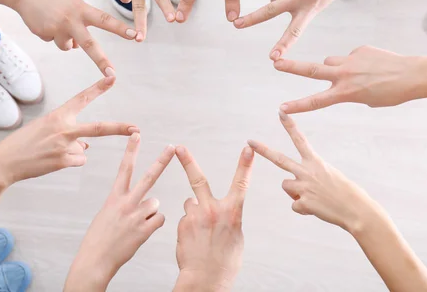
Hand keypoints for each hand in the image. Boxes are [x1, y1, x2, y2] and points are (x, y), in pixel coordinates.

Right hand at [0, 77, 137, 186]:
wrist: (5, 162)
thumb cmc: (25, 143)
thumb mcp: (45, 129)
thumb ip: (68, 133)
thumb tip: (87, 147)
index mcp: (58, 115)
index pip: (82, 98)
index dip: (99, 87)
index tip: (113, 77)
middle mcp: (64, 128)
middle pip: (98, 128)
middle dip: (119, 128)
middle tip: (136, 128)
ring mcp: (64, 146)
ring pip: (84, 149)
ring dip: (72, 152)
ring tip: (50, 152)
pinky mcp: (63, 161)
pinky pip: (78, 160)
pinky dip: (69, 162)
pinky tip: (51, 161)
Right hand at [13, 0, 136, 75]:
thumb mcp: (72, 4)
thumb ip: (80, 23)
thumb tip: (78, 47)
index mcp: (82, 9)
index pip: (106, 20)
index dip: (121, 29)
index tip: (135, 36)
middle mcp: (71, 20)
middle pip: (90, 45)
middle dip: (101, 61)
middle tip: (112, 74)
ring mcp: (57, 28)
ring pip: (68, 47)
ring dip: (65, 40)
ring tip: (54, 21)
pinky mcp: (44, 34)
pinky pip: (52, 41)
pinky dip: (50, 34)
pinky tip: (43, 21)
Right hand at [65, 134, 173, 290]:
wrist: (95, 260)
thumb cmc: (99, 239)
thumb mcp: (106, 214)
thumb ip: (124, 204)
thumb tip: (144, 202)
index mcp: (114, 197)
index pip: (124, 168)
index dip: (131, 150)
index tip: (136, 134)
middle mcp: (126, 203)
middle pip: (149, 177)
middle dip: (162, 160)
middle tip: (172, 147)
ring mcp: (136, 215)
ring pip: (155, 204)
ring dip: (150, 213)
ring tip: (136, 224)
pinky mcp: (144, 229)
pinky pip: (159, 219)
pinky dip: (153, 225)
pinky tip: (141, 232)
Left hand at [173, 146, 253, 291]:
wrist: (206, 279)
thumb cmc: (225, 262)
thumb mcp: (236, 236)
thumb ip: (229, 218)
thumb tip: (223, 210)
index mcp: (232, 212)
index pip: (241, 183)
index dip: (246, 164)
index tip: (248, 148)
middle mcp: (213, 210)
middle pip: (198, 179)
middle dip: (188, 161)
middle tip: (179, 148)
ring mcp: (195, 217)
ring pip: (191, 204)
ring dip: (194, 211)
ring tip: (200, 232)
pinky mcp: (182, 225)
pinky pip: (186, 218)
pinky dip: (189, 226)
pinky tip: (193, 240)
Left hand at [248, 112, 373, 233]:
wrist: (356, 210)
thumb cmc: (344, 192)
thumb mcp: (329, 175)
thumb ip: (309, 175)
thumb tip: (295, 186)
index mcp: (315, 162)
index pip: (300, 140)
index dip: (289, 126)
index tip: (281, 112)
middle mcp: (307, 171)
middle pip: (279, 159)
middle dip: (263, 150)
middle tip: (250, 141)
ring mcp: (304, 187)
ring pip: (286, 186)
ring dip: (295, 192)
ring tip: (314, 197)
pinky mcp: (303, 203)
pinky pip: (295, 205)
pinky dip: (304, 209)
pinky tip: (317, 208)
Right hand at [275, 46, 422, 113]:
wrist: (412, 75)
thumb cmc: (391, 93)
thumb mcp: (366, 99)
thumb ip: (348, 89)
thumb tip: (339, 76)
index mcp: (345, 92)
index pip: (316, 101)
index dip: (297, 106)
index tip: (282, 108)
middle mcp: (344, 74)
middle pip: (311, 69)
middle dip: (291, 67)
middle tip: (276, 63)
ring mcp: (351, 60)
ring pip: (331, 62)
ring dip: (334, 68)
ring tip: (355, 74)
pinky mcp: (360, 50)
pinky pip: (350, 56)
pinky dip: (356, 62)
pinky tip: (372, 66)